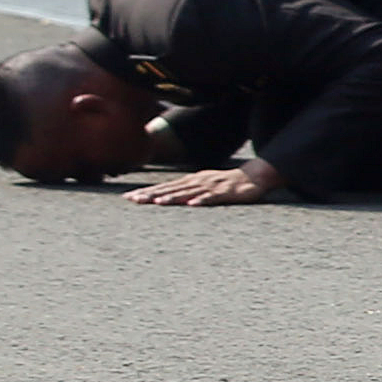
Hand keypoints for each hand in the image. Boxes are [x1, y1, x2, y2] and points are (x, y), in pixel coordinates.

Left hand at [127, 158, 282, 206]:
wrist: (253, 176)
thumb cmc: (225, 183)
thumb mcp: (202, 183)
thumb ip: (185, 189)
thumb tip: (163, 196)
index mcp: (190, 181)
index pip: (164, 186)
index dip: (146, 191)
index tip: (128, 197)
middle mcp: (197, 182)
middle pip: (171, 188)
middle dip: (152, 194)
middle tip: (133, 200)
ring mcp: (210, 186)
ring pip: (188, 193)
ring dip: (173, 197)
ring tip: (158, 203)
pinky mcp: (225, 193)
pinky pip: (212, 197)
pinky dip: (202, 200)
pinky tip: (192, 205)